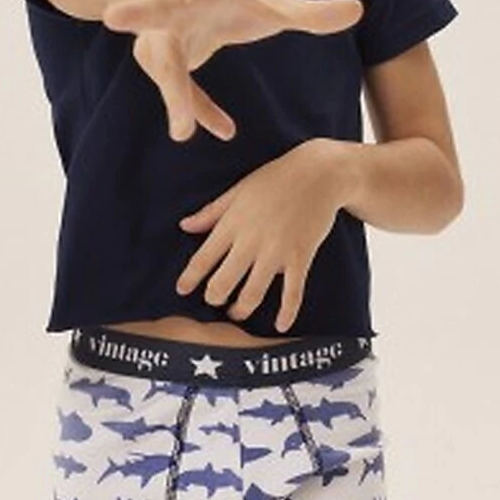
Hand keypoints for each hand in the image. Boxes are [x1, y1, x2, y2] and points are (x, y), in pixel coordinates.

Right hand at [102, 0, 362, 144]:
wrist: (185, 12)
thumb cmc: (232, 1)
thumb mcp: (271, 5)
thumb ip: (310, 13)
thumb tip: (359, 9)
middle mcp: (175, 10)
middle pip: (154, 12)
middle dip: (136, 13)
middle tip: (114, 17)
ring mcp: (164, 40)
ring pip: (164, 68)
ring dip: (174, 95)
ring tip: (182, 130)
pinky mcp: (165, 68)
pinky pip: (184, 94)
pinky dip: (202, 112)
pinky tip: (224, 131)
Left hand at [174, 142, 342, 333]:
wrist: (319, 173)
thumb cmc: (276, 178)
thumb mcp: (239, 190)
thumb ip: (212, 212)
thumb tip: (184, 225)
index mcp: (233, 222)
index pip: (203, 257)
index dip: (190, 277)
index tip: (181, 290)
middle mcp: (252, 240)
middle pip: (224, 282)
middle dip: (215, 297)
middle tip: (214, 301)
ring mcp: (277, 251)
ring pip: (253, 293)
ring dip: (242, 309)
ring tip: (237, 312)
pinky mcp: (301, 257)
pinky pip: (293, 292)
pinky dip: (286, 312)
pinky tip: (280, 325)